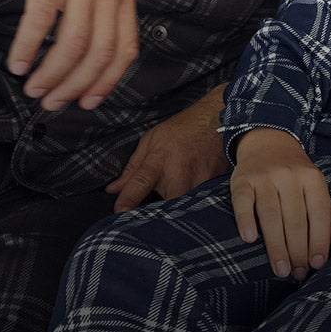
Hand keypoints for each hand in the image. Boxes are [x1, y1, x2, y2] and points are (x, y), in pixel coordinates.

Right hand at [0, 0, 138, 109]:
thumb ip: (100, 5)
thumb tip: (87, 52)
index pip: (124, 49)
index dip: (106, 82)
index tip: (87, 102)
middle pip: (98, 53)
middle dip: (74, 86)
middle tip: (52, 102)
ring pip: (72, 43)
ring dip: (51, 73)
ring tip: (32, 86)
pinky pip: (40, 20)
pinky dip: (27, 46)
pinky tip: (17, 61)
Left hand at [106, 84, 229, 212]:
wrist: (217, 118)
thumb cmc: (181, 130)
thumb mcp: (151, 141)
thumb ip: (132, 168)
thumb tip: (113, 190)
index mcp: (159, 160)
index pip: (138, 184)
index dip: (127, 200)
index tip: (119, 212)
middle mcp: (179, 172)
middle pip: (165, 207)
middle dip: (159, 212)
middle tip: (157, 211)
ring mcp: (200, 180)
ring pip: (185, 208)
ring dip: (179, 208)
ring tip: (179, 198)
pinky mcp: (216, 185)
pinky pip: (202, 202)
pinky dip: (196, 202)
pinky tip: (196, 192)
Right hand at [230, 128, 330, 280]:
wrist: (267, 142)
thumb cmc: (295, 175)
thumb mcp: (315, 189)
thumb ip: (328, 215)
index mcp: (312, 178)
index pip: (319, 213)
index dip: (319, 240)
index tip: (317, 264)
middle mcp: (289, 175)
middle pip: (295, 218)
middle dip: (298, 250)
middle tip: (296, 273)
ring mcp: (264, 177)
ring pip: (271, 215)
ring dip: (276, 245)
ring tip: (281, 269)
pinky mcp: (242, 180)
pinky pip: (243, 202)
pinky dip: (245, 221)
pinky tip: (249, 240)